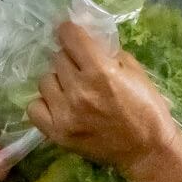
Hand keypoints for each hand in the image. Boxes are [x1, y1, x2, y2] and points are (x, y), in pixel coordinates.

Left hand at [27, 22, 178, 176]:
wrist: (147, 151)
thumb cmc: (147, 109)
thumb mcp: (135, 72)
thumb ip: (110, 53)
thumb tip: (88, 37)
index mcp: (101, 71)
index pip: (70, 36)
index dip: (69, 30)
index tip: (70, 31)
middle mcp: (78, 90)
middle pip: (58, 57)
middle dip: (69, 58)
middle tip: (80, 67)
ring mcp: (64, 113)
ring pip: (45, 80)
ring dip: (58, 80)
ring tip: (71, 89)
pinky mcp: (57, 133)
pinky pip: (34, 107)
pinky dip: (45, 103)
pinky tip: (59, 105)